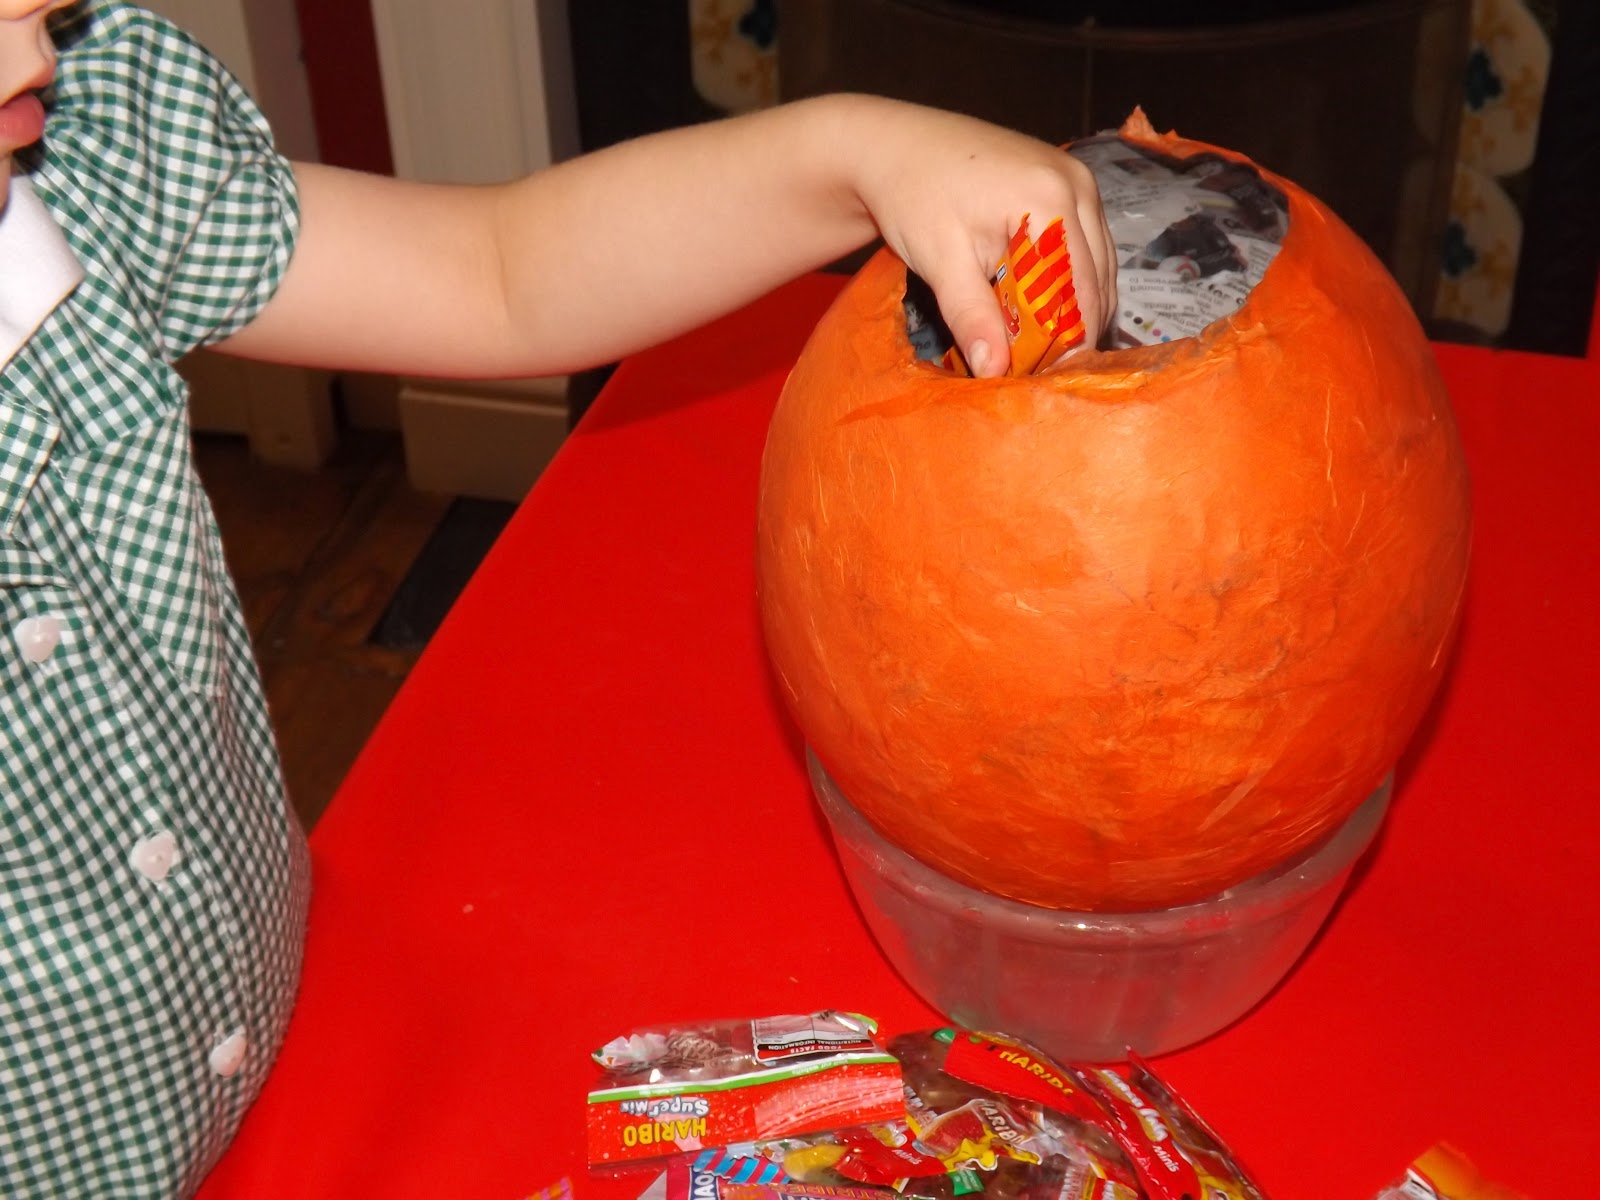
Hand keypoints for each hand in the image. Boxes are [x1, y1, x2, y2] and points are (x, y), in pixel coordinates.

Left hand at [843, 96, 1117, 376]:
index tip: (1044, 380)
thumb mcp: (940, 261)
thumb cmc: (912, 195)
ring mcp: (1076, 179)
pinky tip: (1037, 307)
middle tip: (1039, 370)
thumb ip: (972, 317)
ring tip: (1037, 345)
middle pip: (1097, 279)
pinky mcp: (1066, 183)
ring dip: (1074, 306)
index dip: (1068, 342)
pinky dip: (1068, 280)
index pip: (1080, 290)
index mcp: (1050, 199)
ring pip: (1097, 265)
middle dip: (1073, 328)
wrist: (894, 145)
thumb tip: (994, 372)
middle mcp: (1077, 184)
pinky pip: (1084, 245)